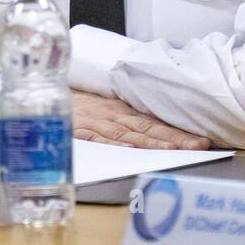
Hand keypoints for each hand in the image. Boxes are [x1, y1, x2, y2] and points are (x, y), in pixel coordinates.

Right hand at [72, 90, 211, 149]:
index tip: (202, 140)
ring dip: (152, 142)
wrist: (42, 94)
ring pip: (129, 133)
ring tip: (174, 150)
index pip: (155, 122)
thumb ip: (125, 118)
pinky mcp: (80, 129)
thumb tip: (154, 132)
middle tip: (199, 146)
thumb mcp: (103, 107)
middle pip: (149, 128)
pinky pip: (99, 138)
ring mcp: (97, 122)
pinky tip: (130, 150)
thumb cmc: (76, 104)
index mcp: (122, 109)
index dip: (179, 131)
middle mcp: (114, 115)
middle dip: (175, 138)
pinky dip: (115, 143)